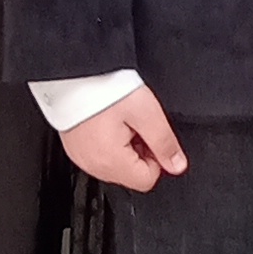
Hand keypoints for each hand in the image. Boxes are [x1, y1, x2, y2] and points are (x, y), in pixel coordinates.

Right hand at [61, 87, 187, 191]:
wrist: (75, 73)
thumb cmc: (105, 89)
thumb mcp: (146, 112)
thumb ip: (164, 143)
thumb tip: (177, 165)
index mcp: (110, 161)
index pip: (147, 180)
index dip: (156, 157)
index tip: (150, 135)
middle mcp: (93, 165)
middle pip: (131, 174)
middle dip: (140, 151)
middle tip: (134, 124)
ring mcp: (82, 158)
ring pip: (117, 165)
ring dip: (125, 146)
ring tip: (120, 120)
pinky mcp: (76, 148)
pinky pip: (101, 155)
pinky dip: (109, 142)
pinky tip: (107, 121)